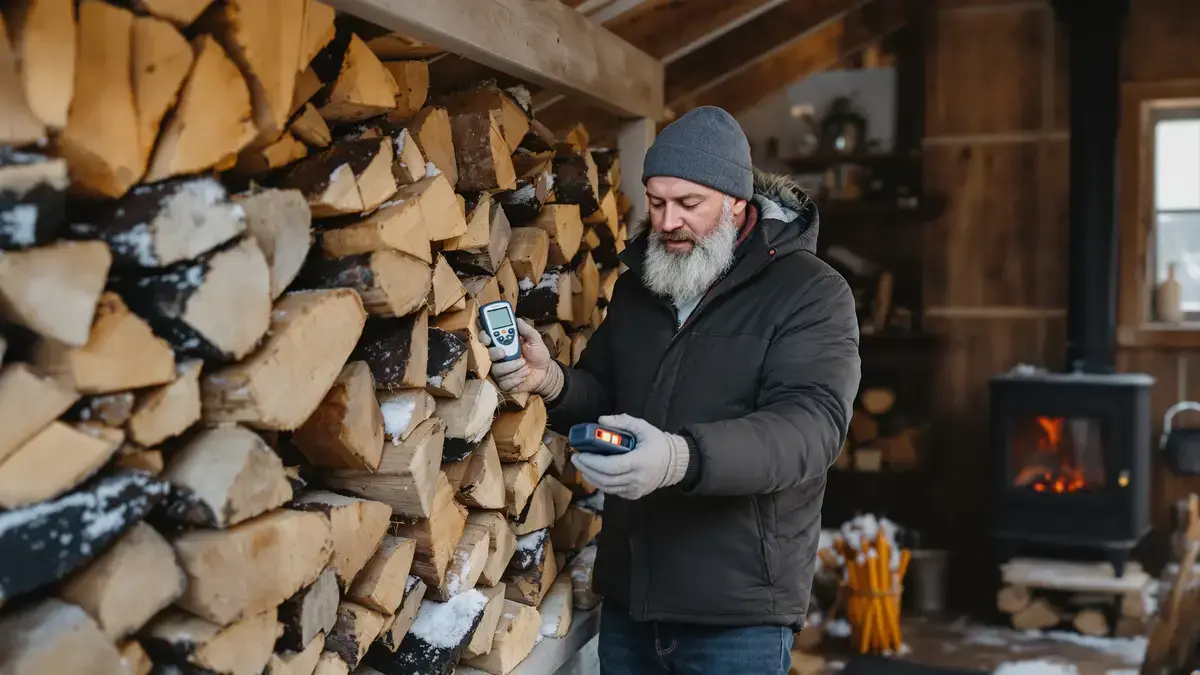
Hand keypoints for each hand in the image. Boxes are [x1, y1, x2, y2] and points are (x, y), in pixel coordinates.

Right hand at [479, 318, 555, 394]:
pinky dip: (516, 378)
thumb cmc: (538, 354)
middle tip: (504, 353)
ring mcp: (500, 371)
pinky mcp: (504, 383)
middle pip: (488, 354)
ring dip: (512, 367)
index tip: (488, 339)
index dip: (483, 337)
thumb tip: (517, 319)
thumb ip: (526, 330)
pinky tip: (524, 375)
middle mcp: (498, 357)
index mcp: (503, 344)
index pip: (486, 339)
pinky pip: (504, 382)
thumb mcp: (535, 340)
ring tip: (524, 365)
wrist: (545, 372)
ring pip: (496, 370)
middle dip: (495, 353)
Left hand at [571, 414, 690, 500]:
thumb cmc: (657, 443)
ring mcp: (634, 490)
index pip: (611, 466)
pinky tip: (594, 473)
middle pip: (605, 479)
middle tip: (576, 458)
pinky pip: (612, 491)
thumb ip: (623, 422)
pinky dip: (600, 483)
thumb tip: (601, 420)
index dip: (593, 462)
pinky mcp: (633, 495)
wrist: (674, 463)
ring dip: (591, 477)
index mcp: (639, 462)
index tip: (580, 454)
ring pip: (606, 487)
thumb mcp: (643, 427)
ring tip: (582, 465)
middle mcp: (636, 479)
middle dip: (586, 469)